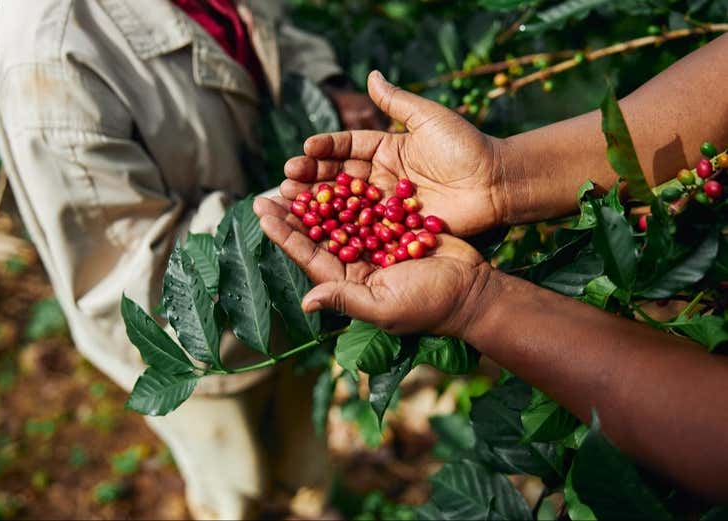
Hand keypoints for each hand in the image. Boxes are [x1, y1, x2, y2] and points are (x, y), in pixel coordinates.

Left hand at [253, 196, 491, 337]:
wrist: (473, 289)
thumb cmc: (429, 305)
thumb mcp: (384, 307)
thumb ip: (345, 299)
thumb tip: (306, 302)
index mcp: (348, 282)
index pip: (308, 255)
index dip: (284, 234)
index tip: (262, 211)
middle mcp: (356, 263)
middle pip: (318, 234)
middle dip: (294, 212)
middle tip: (272, 188)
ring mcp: (375, 244)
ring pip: (339, 217)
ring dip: (318, 198)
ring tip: (297, 175)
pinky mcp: (394, 228)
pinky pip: (367, 207)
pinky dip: (351, 191)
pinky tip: (335, 172)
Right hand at [286, 70, 511, 236]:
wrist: (496, 182)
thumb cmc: (466, 146)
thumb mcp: (429, 118)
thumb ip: (397, 102)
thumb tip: (371, 75)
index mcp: (387, 148)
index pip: (348, 147)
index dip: (326, 148)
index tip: (305, 148)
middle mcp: (382, 177)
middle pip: (340, 177)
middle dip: (312, 177)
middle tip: (287, 179)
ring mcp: (387, 204)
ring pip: (347, 204)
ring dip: (319, 204)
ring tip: (292, 201)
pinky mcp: (397, 228)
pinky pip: (366, 228)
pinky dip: (343, 229)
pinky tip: (320, 230)